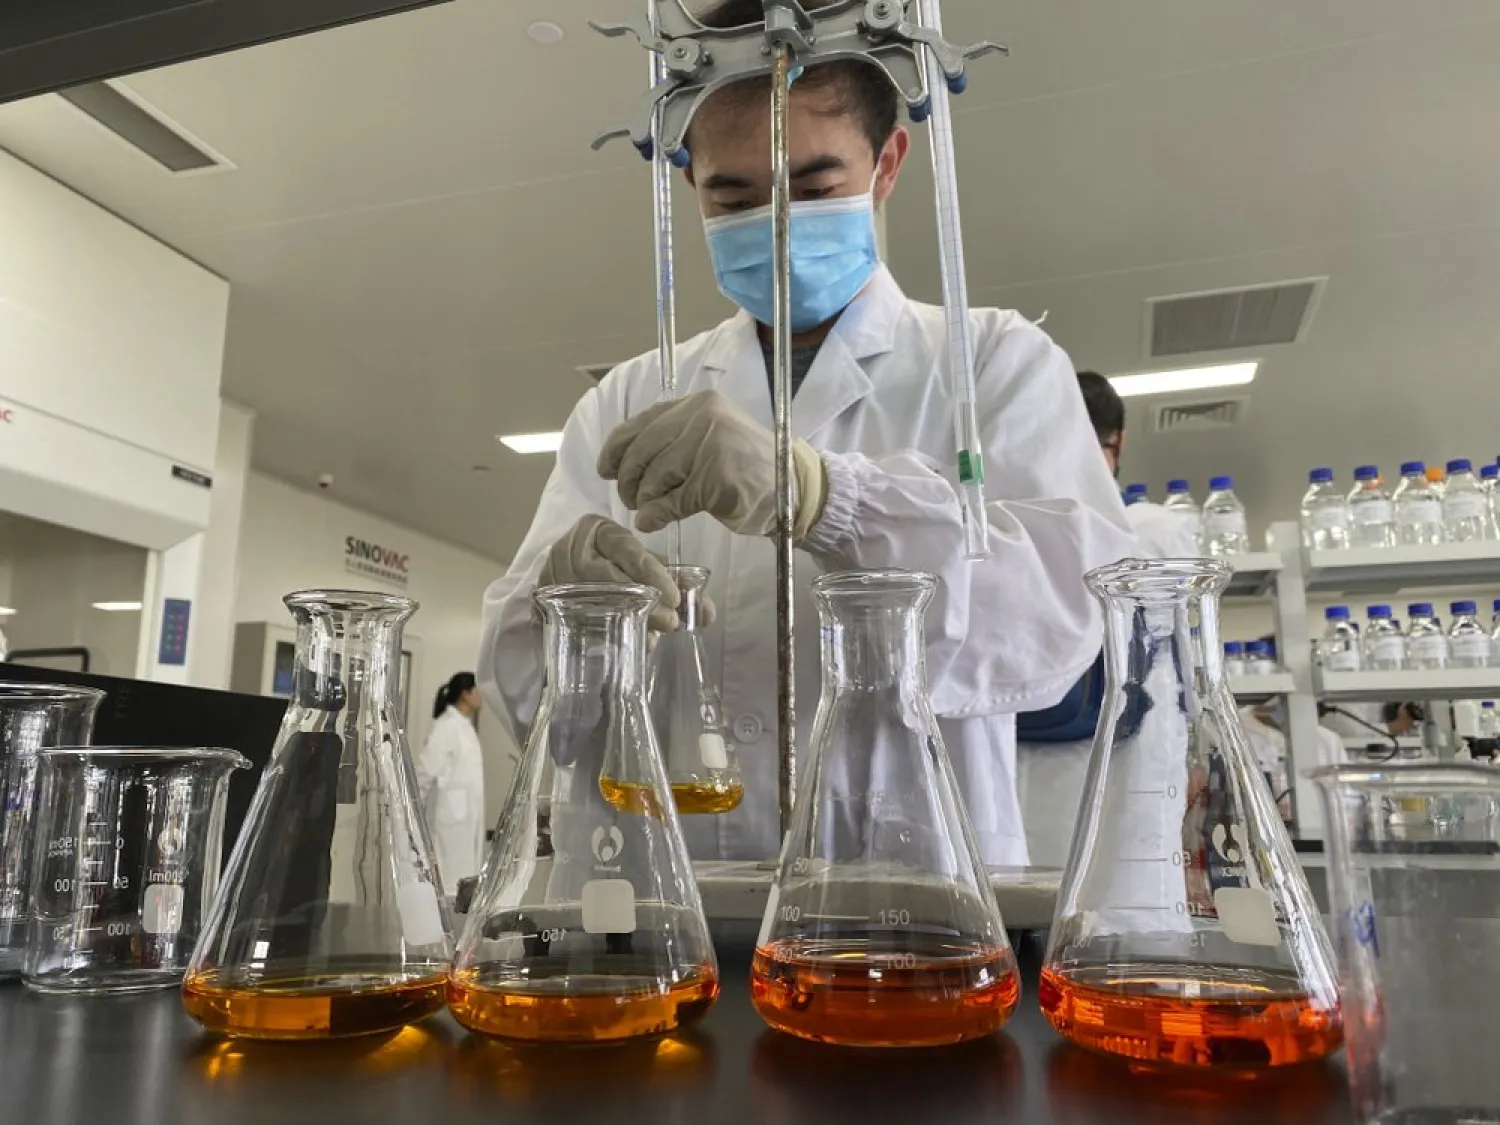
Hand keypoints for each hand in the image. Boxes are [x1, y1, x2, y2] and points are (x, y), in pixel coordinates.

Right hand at [538, 515, 680, 631]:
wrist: (562, 568)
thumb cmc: (610, 562)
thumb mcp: (639, 561)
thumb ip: (672, 580)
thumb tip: (706, 613)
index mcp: (597, 531)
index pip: (627, 549)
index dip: (652, 573)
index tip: (675, 597)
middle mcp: (572, 550)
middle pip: (608, 576)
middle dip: (643, 601)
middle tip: (670, 622)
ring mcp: (554, 576)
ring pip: (592, 599)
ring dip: (626, 620)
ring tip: (654, 638)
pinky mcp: (545, 601)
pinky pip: (576, 620)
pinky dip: (605, 634)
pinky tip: (626, 645)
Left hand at [597, 390, 826, 538]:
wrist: (793, 488)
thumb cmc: (746, 467)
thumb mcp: (706, 441)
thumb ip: (667, 446)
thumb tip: (618, 465)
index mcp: (697, 404)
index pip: (641, 424)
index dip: (616, 449)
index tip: (606, 469)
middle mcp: (703, 417)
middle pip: (642, 452)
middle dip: (628, 480)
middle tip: (631, 499)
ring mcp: (711, 445)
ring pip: (655, 478)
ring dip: (646, 501)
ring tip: (651, 510)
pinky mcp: (717, 478)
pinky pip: (673, 501)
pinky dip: (660, 515)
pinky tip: (657, 520)